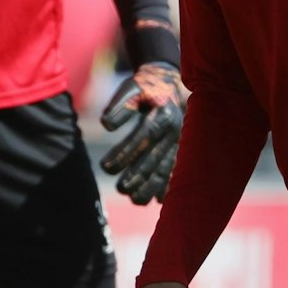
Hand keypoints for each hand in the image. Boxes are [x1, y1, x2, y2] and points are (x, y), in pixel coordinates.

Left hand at [99, 62, 187, 203]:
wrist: (173, 86)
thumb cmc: (146, 89)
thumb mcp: (132, 89)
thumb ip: (119, 106)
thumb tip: (106, 125)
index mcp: (162, 116)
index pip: (142, 137)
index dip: (124, 153)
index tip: (105, 166)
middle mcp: (174, 132)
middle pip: (154, 158)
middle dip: (137, 176)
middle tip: (120, 188)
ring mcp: (180, 144)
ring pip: (167, 170)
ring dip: (152, 187)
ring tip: (135, 199)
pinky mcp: (182, 151)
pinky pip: (177, 172)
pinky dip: (168, 187)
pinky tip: (157, 200)